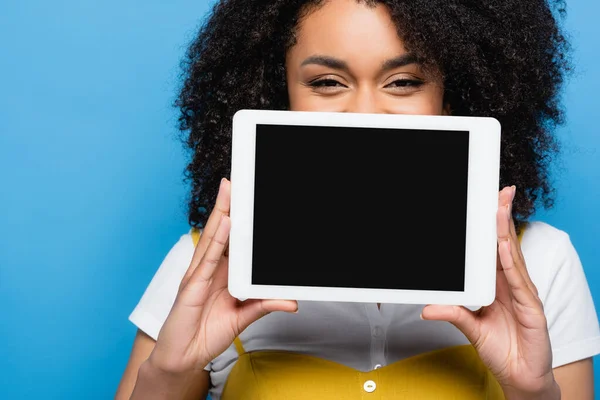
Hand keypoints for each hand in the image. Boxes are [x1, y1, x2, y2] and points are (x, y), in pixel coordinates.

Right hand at [147, 178, 297, 374]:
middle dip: (228, 206)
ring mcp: (197, 275)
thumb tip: (292, 302)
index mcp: (219, 273)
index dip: (236, 218)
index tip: (246, 198)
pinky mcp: (191, 288)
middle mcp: (208, 269)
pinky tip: (225, 223)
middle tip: (236, 181)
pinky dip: (217, 240)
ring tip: (231, 190)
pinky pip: (207, 261)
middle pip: (220, 232)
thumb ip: (264, 306)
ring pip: (212, 238)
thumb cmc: (206, 335)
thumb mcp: (243, 318)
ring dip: (222, 213)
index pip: (230, 240)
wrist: (182, 359)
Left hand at [421, 186, 559, 398]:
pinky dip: (511, 262)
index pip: (495, 251)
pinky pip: (518, 282)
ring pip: (513, 257)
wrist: (521, 377)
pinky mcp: (532, 309)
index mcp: (499, 286)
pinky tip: (504, 246)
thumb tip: (427, 308)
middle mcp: (512, 286)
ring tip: (499, 209)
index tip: (488, 205)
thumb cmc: (501, 349)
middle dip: (502, 219)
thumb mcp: (471, 328)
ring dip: (505, 232)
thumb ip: (453, 314)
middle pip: (506, 246)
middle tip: (499, 192)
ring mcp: (524, 295)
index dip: (492, 229)